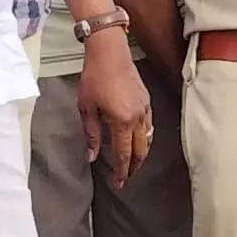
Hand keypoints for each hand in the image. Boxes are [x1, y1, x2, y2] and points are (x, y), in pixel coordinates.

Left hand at [79, 31, 154, 186]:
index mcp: (121, 122)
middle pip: (140, 151)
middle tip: (127, 177)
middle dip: (134, 167)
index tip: (119, 183)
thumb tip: (91, 157)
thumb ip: (91, 134)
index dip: (122, 172)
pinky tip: (139, 139)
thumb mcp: (86, 108)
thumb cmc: (94, 78)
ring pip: (148, 139)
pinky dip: (146, 137)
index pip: (124, 155)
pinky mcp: (147, 100)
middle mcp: (137, 118)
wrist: (109, 53)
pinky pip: (150, 125)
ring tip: (133, 162)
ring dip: (142, 153)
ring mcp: (145, 109)